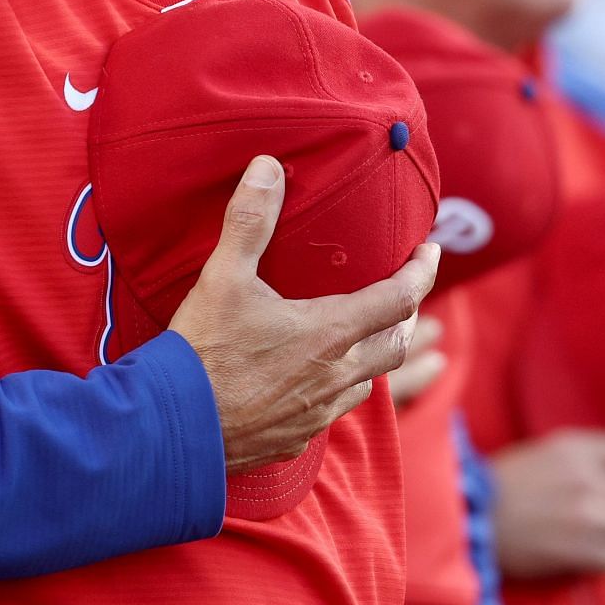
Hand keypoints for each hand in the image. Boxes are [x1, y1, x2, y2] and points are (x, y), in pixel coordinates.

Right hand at [170, 155, 439, 471]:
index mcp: (330, 332)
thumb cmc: (202, 351)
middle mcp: (335, 375)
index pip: (400, 298)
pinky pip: (334, 412)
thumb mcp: (223, 277)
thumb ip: (250, 220)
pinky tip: (317, 382)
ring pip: (368, 382)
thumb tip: (268, 166)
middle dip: (407, 314)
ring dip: (375, 354)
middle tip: (402, 292)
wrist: (174, 429)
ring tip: (364, 335)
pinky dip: (339, 388)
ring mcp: (317, 412)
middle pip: (395, 343)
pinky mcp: (295, 438)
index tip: (431, 250)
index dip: (423, 271)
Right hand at [491, 429, 604, 577]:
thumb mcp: (539, 454)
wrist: (472, 518)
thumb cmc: (497, 488)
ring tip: (597, 540)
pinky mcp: (584, 547)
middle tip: (601, 518)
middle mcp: (588, 476)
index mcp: (574, 448)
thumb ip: (576, 460)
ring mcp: (590, 512)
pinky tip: (586, 557)